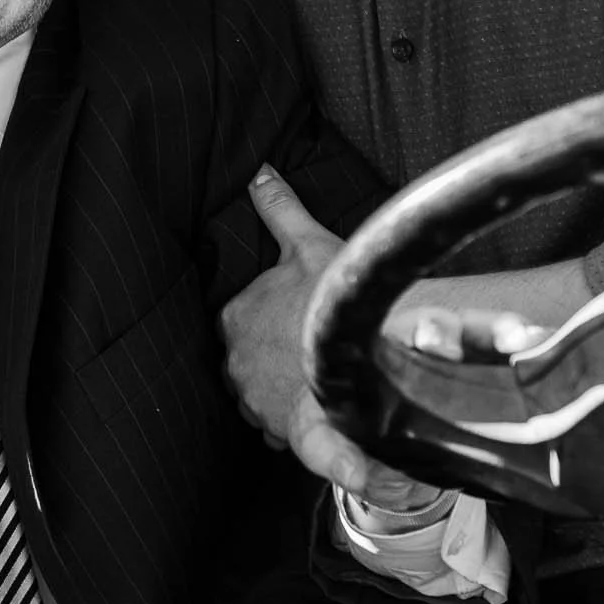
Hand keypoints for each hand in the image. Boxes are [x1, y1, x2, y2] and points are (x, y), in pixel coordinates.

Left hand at [230, 166, 376, 495]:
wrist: (369, 349)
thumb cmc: (336, 294)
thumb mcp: (307, 242)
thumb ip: (278, 208)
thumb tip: (260, 172)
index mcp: (233, 318)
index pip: (236, 326)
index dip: (263, 326)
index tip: (290, 325)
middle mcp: (234, 363)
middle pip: (247, 365)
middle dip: (270, 363)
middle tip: (307, 355)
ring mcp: (255, 400)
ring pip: (261, 399)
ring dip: (282, 393)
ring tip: (316, 384)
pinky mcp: (282, 430)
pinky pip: (281, 432)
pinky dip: (295, 425)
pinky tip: (318, 416)